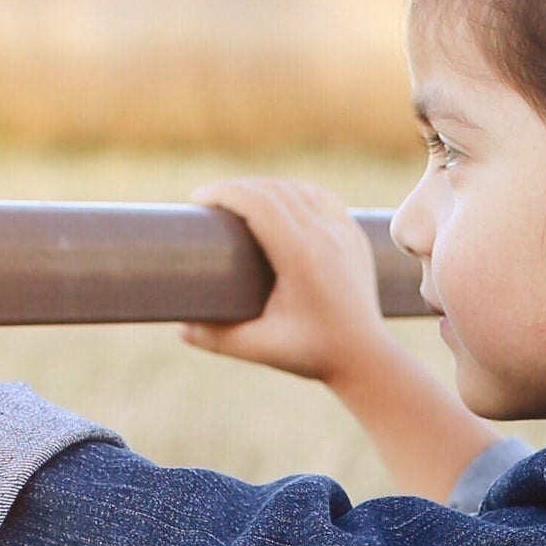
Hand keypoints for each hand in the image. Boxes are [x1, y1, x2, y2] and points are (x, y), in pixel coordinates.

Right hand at [185, 173, 493, 502]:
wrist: (365, 357)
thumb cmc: (312, 353)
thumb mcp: (259, 347)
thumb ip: (215, 339)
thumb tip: (179, 328)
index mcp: (302, 257)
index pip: (259, 203)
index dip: (225, 192)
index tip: (198, 200)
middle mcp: (326, 236)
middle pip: (274, 190)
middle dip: (237, 188)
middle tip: (209, 201)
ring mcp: (343, 232)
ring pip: (297, 189)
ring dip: (264, 187)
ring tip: (237, 200)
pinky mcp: (353, 235)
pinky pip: (320, 197)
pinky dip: (293, 192)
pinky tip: (277, 200)